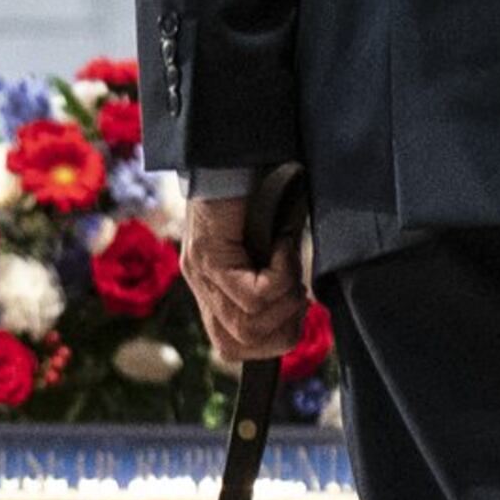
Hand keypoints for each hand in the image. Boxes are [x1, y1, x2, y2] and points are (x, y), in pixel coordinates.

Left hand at [182, 197, 309, 363]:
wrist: (239, 152)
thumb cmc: (264, 195)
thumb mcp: (271, 251)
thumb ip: (273, 284)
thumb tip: (296, 316)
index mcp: (212, 290)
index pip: (231, 347)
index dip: (269, 344)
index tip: (295, 317)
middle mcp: (200, 285)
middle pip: (239, 345)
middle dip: (282, 329)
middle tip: (300, 294)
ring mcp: (199, 272)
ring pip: (247, 324)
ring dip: (285, 300)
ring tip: (291, 264)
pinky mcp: (206, 255)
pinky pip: (252, 294)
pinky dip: (280, 276)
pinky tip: (281, 246)